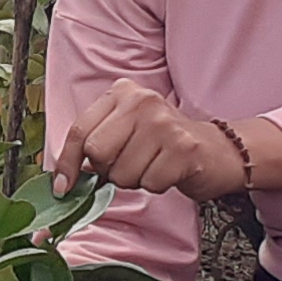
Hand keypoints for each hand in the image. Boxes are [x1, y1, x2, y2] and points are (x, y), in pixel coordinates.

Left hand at [50, 78, 250, 201]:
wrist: (218, 150)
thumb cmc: (163, 145)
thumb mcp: (125, 131)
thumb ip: (95, 144)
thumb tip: (63, 179)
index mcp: (122, 93)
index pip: (79, 131)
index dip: (67, 163)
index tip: (63, 187)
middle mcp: (142, 101)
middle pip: (97, 153)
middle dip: (109, 170)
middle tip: (130, 164)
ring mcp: (164, 122)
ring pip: (122, 173)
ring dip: (135, 180)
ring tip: (154, 165)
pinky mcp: (183, 148)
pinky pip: (149, 183)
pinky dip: (156, 185)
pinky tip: (169, 170)